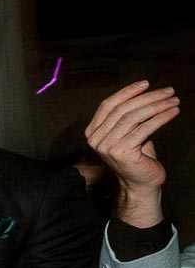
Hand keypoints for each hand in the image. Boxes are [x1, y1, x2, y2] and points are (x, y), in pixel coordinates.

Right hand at [85, 81, 176, 226]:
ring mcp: (106, 145)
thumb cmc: (139, 157)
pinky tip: (174, 112)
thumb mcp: (131, 133)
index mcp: (93, 132)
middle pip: (123, 109)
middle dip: (148, 97)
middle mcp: (95, 138)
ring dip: (157, 106)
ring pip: (134, 117)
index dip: (127, 92)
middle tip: (169, 91)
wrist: (141, 184)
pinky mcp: (121, 151)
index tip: (147, 84)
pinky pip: (144, 129)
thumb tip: (146, 94)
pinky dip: (161, 118)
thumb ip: (130, 116)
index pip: (108, 105)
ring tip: (174, 101)